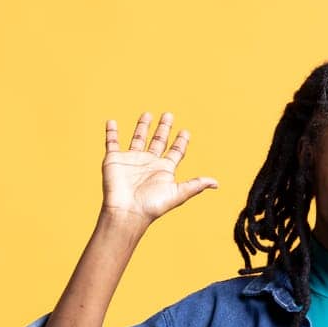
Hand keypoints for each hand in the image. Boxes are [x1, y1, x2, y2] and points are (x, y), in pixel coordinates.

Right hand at [100, 112, 218, 226]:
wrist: (126, 212)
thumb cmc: (152, 206)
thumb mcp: (178, 194)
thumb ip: (195, 185)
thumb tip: (216, 184)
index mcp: (164, 169)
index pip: (175, 152)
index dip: (181, 142)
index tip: (185, 131)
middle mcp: (148, 163)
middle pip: (158, 141)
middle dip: (164, 128)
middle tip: (169, 114)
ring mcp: (131, 160)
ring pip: (138, 139)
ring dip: (142, 127)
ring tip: (147, 114)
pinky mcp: (114, 160)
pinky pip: (112, 142)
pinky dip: (110, 132)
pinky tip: (111, 122)